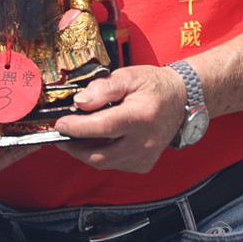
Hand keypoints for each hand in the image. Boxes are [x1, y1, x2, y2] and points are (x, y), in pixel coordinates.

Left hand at [54, 65, 187, 173]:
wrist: (181, 100)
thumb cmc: (154, 86)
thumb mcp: (129, 76)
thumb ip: (103, 88)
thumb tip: (80, 102)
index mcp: (140, 116)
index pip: (102, 128)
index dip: (77, 128)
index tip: (60, 124)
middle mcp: (144, 141)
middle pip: (100, 155)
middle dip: (74, 147)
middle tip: (61, 136)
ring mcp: (146, 156)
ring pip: (106, 163)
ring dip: (86, 153)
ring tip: (74, 139)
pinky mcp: (145, 163)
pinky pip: (116, 165)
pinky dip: (102, 156)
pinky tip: (97, 143)